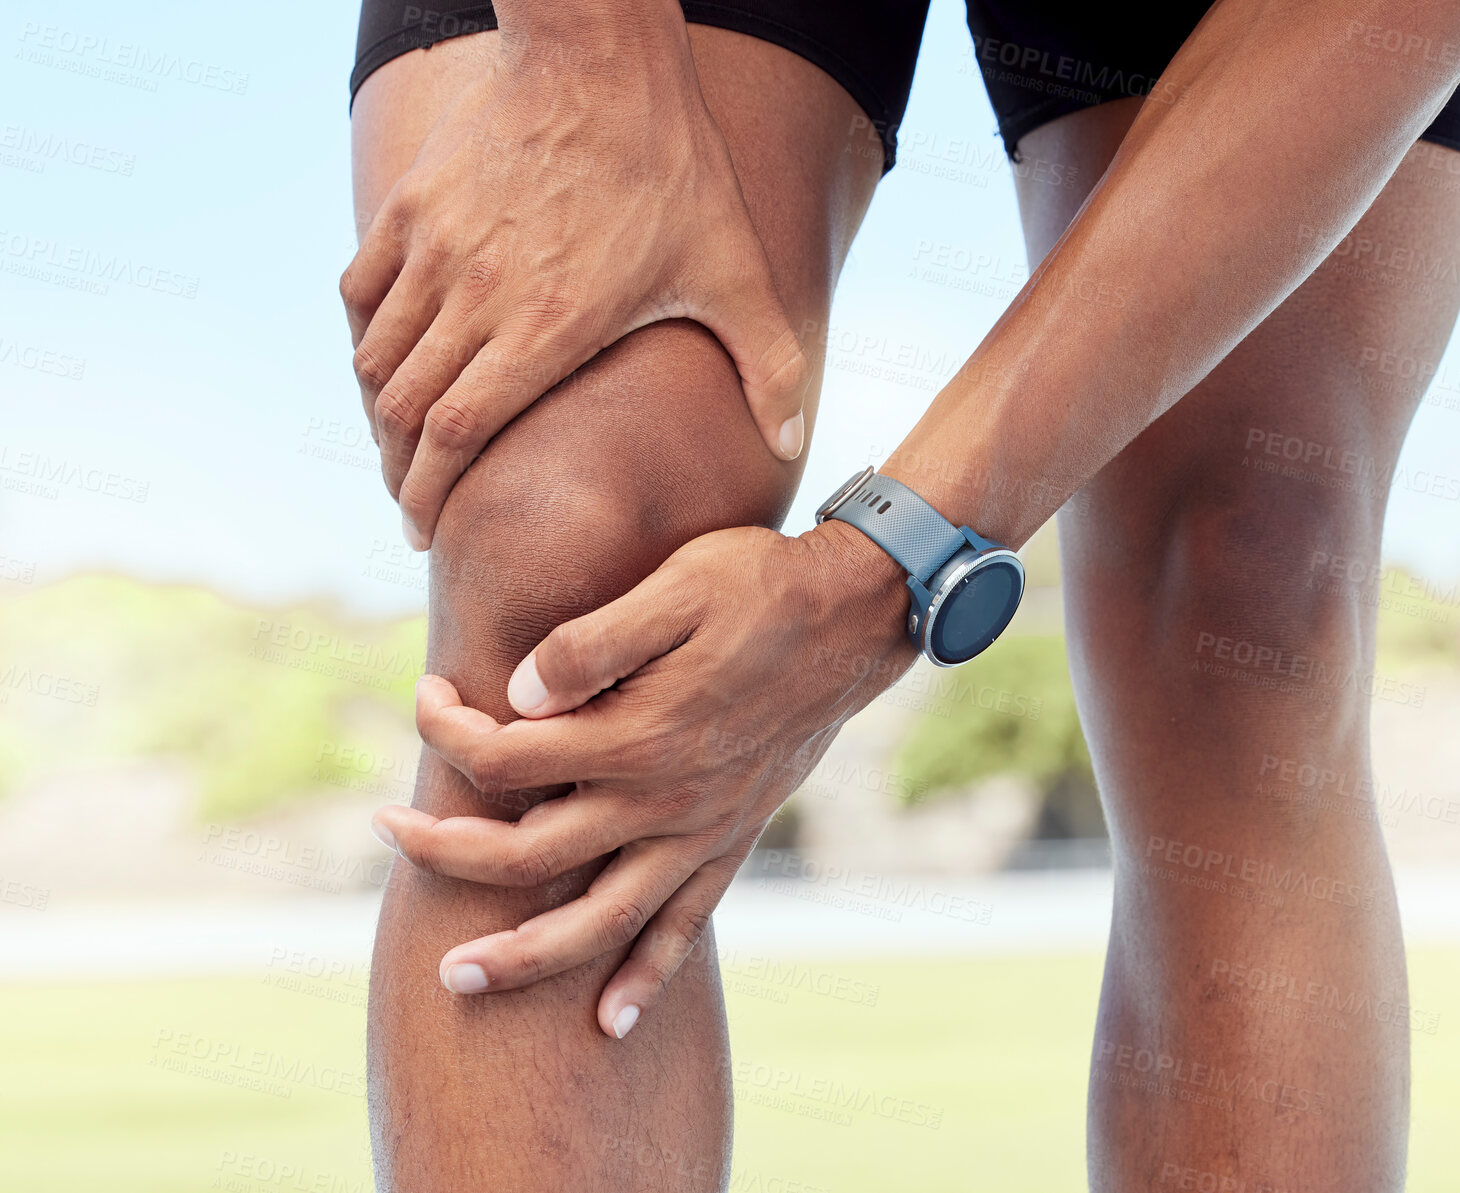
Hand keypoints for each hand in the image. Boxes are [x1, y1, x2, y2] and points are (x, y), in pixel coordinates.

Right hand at [340, 8, 811, 549]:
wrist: (602, 57)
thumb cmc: (673, 168)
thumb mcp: (736, 271)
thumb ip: (768, 363)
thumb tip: (793, 444)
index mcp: (545, 329)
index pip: (458, 436)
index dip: (431, 494)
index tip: (424, 531)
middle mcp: (476, 298)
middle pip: (404, 412)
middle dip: (401, 473)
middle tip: (414, 502)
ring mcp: (435, 250)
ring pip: (376, 358)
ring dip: (380, 414)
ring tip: (399, 445)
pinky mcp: (413, 208)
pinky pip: (360, 292)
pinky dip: (365, 337)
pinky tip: (386, 359)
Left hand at [371, 521, 912, 1035]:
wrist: (857, 616)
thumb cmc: (757, 585)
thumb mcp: (672, 586)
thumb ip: (588, 646)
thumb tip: (510, 697)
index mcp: (633, 734)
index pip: (503, 756)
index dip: (445, 731)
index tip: (424, 695)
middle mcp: (661, 799)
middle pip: (528, 857)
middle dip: (444, 854)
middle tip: (389, 835)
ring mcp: (699, 831)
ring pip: (598, 921)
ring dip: (524, 957)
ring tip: (456, 979)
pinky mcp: (733, 840)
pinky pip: (685, 927)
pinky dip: (648, 977)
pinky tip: (611, 1021)